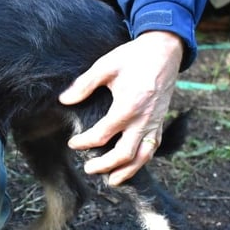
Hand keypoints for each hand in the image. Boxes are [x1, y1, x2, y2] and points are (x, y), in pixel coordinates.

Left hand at [58, 31, 183, 185]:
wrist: (165, 48)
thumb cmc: (134, 56)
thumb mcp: (105, 66)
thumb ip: (83, 85)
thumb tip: (64, 100)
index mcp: (128, 107)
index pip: (101, 135)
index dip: (84, 142)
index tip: (72, 143)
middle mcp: (144, 120)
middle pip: (124, 154)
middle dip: (105, 166)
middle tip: (88, 169)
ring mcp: (155, 122)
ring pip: (143, 156)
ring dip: (127, 171)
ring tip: (112, 180)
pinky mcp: (161, 121)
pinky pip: (153, 147)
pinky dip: (142, 160)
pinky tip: (131, 165)